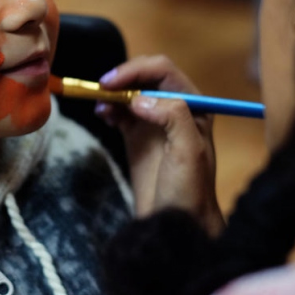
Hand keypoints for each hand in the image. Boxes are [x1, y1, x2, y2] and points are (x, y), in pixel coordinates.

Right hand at [96, 55, 223, 234]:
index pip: (162, 71)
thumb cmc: (188, 190)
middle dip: (122, 78)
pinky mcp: (137, 135)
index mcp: (194, 105)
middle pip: (144, 77)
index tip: (111, 82)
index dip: (136, 71)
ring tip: (100, 105)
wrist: (175, 223)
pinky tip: (102, 114)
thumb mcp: (188, 151)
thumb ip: (173, 116)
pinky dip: (108, 107)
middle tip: (100, 89)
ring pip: (130, 92)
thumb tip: (139, 100)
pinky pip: (120, 111)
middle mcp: (175, 108)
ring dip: (112, 93)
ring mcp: (154, 121)